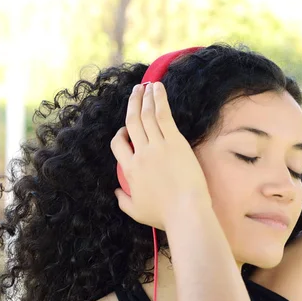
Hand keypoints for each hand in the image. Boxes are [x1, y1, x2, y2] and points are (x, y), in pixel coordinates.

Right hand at [111, 82, 210, 230]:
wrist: (185, 210)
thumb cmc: (164, 214)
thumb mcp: (136, 211)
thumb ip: (123, 200)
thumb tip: (116, 191)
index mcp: (129, 170)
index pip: (118, 145)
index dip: (120, 134)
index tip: (126, 130)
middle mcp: (140, 154)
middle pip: (132, 123)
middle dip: (132, 105)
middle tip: (134, 93)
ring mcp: (157, 146)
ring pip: (146, 116)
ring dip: (144, 98)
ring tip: (145, 86)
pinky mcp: (174, 141)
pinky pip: (163, 115)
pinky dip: (158, 100)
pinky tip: (157, 88)